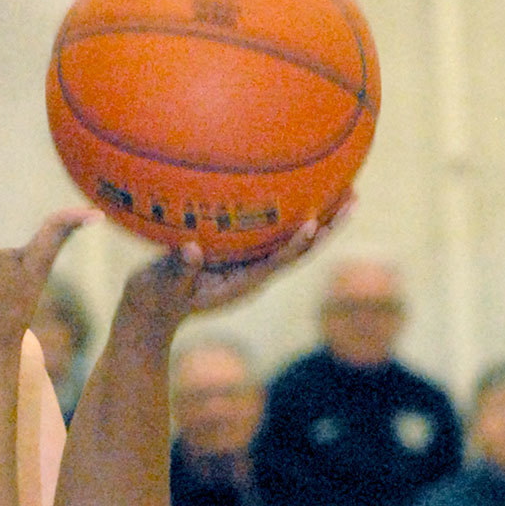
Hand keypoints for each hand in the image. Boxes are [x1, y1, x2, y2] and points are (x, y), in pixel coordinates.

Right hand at [116, 189, 353, 344]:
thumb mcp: (159, 285)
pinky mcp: (244, 261)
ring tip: (349, 192)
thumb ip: (175, 269)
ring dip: (324, 222)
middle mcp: (254, 276)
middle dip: (327, 228)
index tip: (312, 224)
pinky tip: (305, 191)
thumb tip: (189, 250)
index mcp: (238, 285)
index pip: (274, 264)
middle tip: (353, 200)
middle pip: (299, 253)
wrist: (151, 315)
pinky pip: (276, 237)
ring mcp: (252, 269)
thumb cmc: (152, 299)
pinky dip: (295, 217)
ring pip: (295, 245)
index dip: (294, 245)